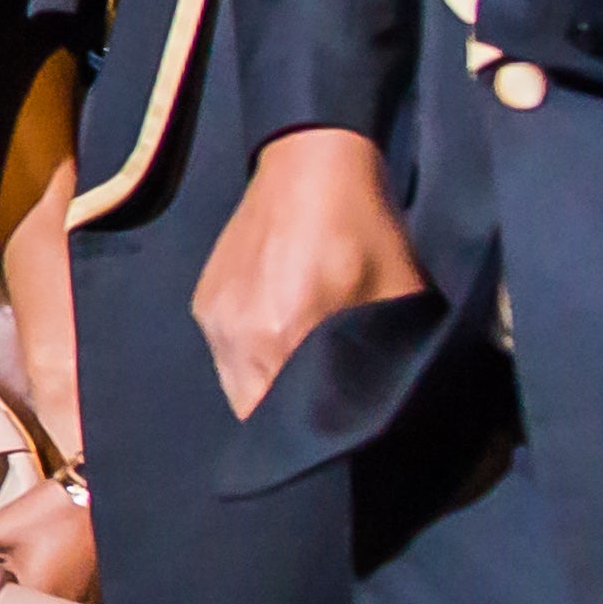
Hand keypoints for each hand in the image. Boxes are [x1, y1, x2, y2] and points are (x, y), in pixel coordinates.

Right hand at [194, 124, 424, 416]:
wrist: (308, 166)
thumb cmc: (362, 228)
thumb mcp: (398, 294)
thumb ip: (384, 354)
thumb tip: (383, 402)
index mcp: (286, 336)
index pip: (283, 422)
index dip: (309, 437)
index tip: (335, 437)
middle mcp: (239, 337)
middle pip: (253, 411)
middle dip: (284, 418)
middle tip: (320, 410)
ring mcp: (214, 320)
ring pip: (235, 385)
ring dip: (264, 389)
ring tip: (297, 377)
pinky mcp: (204, 302)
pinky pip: (224, 354)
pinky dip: (248, 359)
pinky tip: (276, 339)